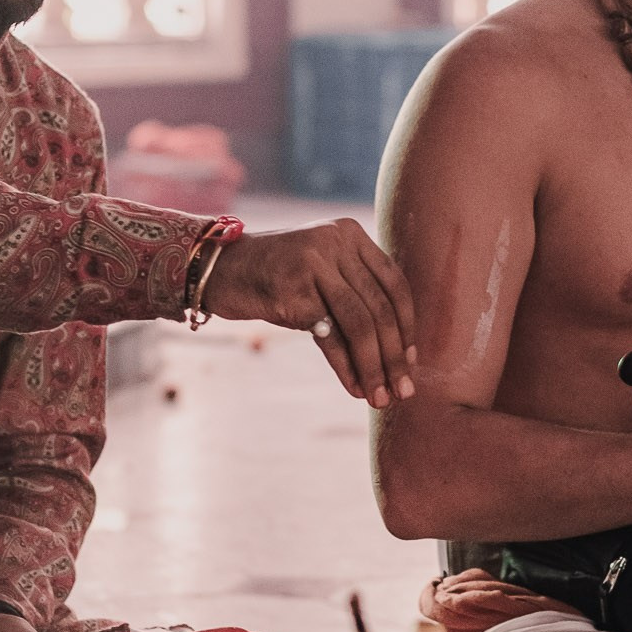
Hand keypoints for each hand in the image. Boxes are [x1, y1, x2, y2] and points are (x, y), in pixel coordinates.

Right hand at [208, 219, 417, 407]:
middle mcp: (336, 243)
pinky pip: (331, 338)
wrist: (220, 269)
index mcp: (350, 233)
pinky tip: (356, 389)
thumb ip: (355, 287)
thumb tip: (399, 344)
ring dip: (375, 368)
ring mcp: (314, 265)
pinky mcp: (294, 291)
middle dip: (395, 356)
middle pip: (380, 308)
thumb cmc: (276, 277)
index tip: (411, 362)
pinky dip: (348, 368)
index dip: (407, 326)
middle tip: (404, 391)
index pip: (394, 284)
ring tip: (382, 398)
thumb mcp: (321, 269)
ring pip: (360, 325)